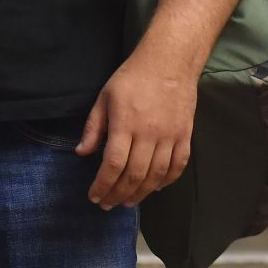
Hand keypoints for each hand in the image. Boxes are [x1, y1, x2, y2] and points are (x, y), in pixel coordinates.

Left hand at [74, 47, 196, 210]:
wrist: (169, 62)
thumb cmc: (131, 78)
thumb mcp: (104, 98)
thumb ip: (94, 127)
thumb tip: (81, 153)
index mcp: (125, 124)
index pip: (112, 164)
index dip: (102, 185)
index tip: (94, 196)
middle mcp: (149, 134)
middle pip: (134, 175)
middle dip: (118, 194)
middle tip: (108, 204)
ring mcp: (170, 136)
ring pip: (156, 175)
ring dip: (141, 193)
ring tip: (127, 202)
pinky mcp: (186, 136)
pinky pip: (178, 166)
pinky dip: (167, 181)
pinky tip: (155, 188)